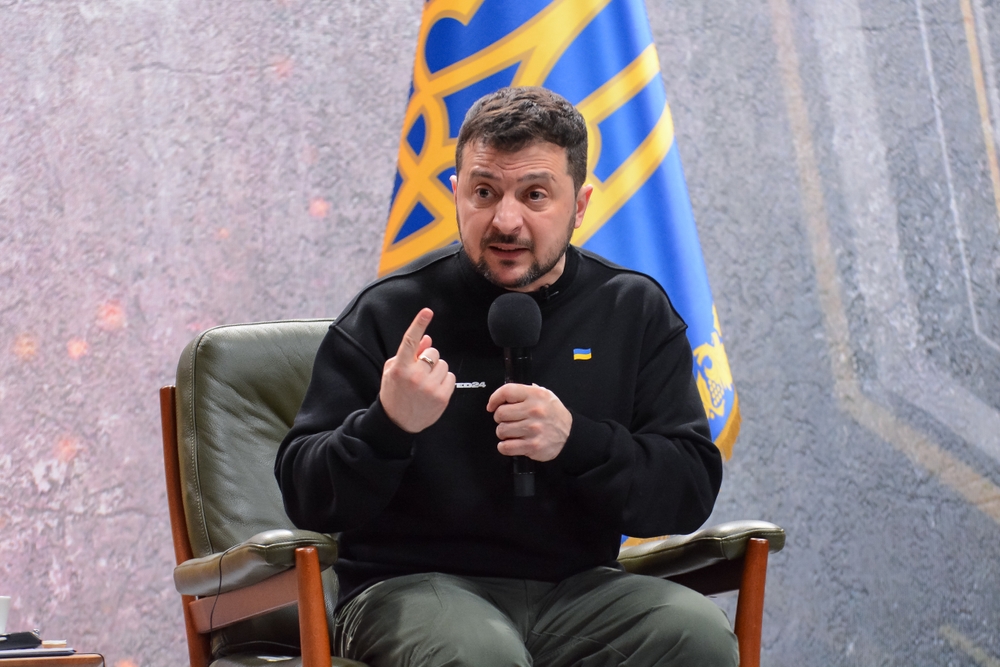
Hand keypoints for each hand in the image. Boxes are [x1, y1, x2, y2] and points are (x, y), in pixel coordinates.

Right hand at [380, 308, 455, 432]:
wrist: (397, 423)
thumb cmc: (394, 393)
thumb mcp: (393, 372)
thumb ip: (410, 354)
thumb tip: (428, 338)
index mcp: (399, 367)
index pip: (410, 341)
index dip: (419, 324)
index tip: (427, 312)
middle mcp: (414, 376)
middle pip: (433, 352)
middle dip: (429, 358)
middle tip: (420, 371)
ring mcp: (429, 387)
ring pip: (444, 364)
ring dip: (437, 370)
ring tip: (426, 382)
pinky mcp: (441, 397)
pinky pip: (451, 377)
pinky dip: (444, 381)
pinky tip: (434, 390)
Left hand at [486, 384, 571, 461]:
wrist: (571, 435)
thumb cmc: (555, 415)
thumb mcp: (546, 395)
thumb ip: (528, 391)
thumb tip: (508, 392)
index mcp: (535, 396)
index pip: (507, 391)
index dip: (494, 398)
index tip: (492, 406)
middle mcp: (534, 411)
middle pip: (501, 413)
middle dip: (500, 418)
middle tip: (507, 421)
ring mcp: (533, 429)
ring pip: (502, 430)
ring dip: (503, 433)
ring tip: (512, 433)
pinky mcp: (532, 446)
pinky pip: (506, 447)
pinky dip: (504, 447)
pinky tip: (510, 443)